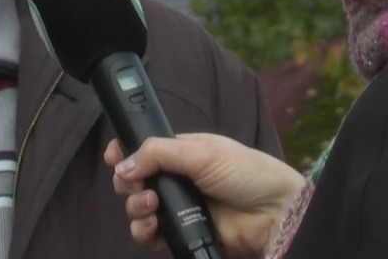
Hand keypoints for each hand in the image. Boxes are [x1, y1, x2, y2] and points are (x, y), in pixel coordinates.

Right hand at [104, 133, 304, 257]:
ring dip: (135, 207)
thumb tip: (122, 165)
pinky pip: (151, 236)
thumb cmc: (247, 174)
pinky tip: (153, 226)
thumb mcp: (202, 152)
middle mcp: (177, 180)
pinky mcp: (182, 233)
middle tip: (137, 185)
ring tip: (151, 205)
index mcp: (182, 152)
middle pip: (135, 181)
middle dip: (128, 183)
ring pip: (139, 209)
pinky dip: (145, 232)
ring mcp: (179, 208)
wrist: (275, 213)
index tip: (113, 157)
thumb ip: (158, 153)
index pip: (144, 150)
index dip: (124, 153)